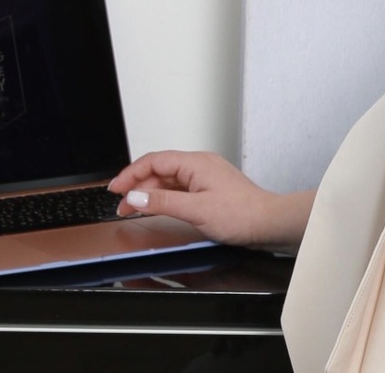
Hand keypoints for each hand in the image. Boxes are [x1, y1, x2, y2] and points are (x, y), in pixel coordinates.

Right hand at [108, 150, 313, 251]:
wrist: (269, 223)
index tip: (115, 189)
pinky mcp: (209, 190)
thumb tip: (136, 197)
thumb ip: (163, 202)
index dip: (131, 174)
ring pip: (169, 180)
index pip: (154, 161)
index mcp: (195, 163)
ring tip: (133, 209)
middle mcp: (199, 166)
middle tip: (121, 204)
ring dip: (149, 193)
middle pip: (160, 170)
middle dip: (137, 186)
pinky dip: (164, 198)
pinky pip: (180, 189)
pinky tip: (156, 208)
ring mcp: (205, 177)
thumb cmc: (241, 214)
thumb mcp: (196, 210)